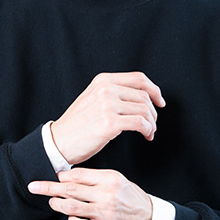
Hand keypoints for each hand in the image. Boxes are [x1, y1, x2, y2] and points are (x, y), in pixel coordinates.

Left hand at [27, 168, 152, 219]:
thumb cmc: (131, 200)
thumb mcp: (118, 181)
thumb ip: (95, 178)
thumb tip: (67, 177)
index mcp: (109, 179)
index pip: (78, 174)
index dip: (61, 176)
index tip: (53, 177)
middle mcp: (106, 194)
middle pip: (69, 188)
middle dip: (48, 187)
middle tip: (33, 186)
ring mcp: (104, 213)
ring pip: (70, 207)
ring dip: (56, 204)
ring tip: (52, 202)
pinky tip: (72, 219)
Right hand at [49, 71, 164, 165]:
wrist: (59, 141)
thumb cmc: (77, 125)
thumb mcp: (92, 98)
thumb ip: (113, 92)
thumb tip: (140, 96)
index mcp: (103, 81)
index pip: (139, 78)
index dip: (154, 90)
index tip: (160, 101)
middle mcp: (106, 90)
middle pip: (144, 96)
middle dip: (153, 112)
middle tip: (152, 124)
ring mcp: (107, 105)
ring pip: (145, 110)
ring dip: (152, 123)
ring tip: (148, 132)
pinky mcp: (110, 123)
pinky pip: (141, 123)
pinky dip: (148, 130)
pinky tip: (146, 136)